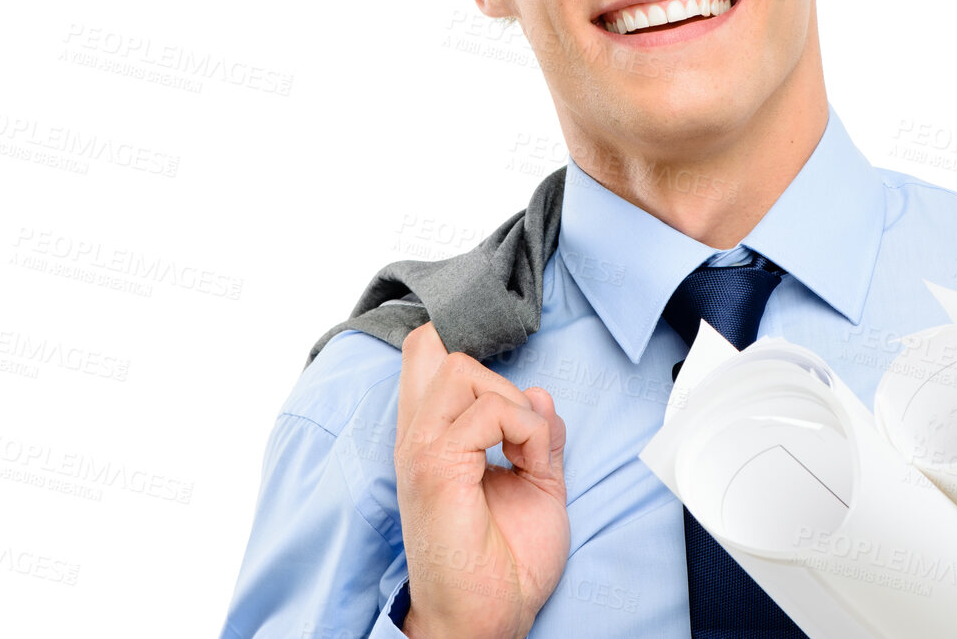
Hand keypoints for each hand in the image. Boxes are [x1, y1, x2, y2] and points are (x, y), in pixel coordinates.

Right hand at [395, 322, 568, 638]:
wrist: (489, 617)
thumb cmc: (506, 563)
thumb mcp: (536, 484)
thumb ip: (536, 436)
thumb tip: (539, 394)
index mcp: (432, 438)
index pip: (422, 355)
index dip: (456, 345)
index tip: (503, 392)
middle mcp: (417, 437)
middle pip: (441, 350)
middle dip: (497, 380)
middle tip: (518, 437)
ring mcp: (420, 448)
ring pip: (461, 368)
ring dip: (510, 404)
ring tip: (523, 454)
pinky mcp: (435, 464)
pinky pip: (491, 411)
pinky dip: (526, 431)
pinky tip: (528, 466)